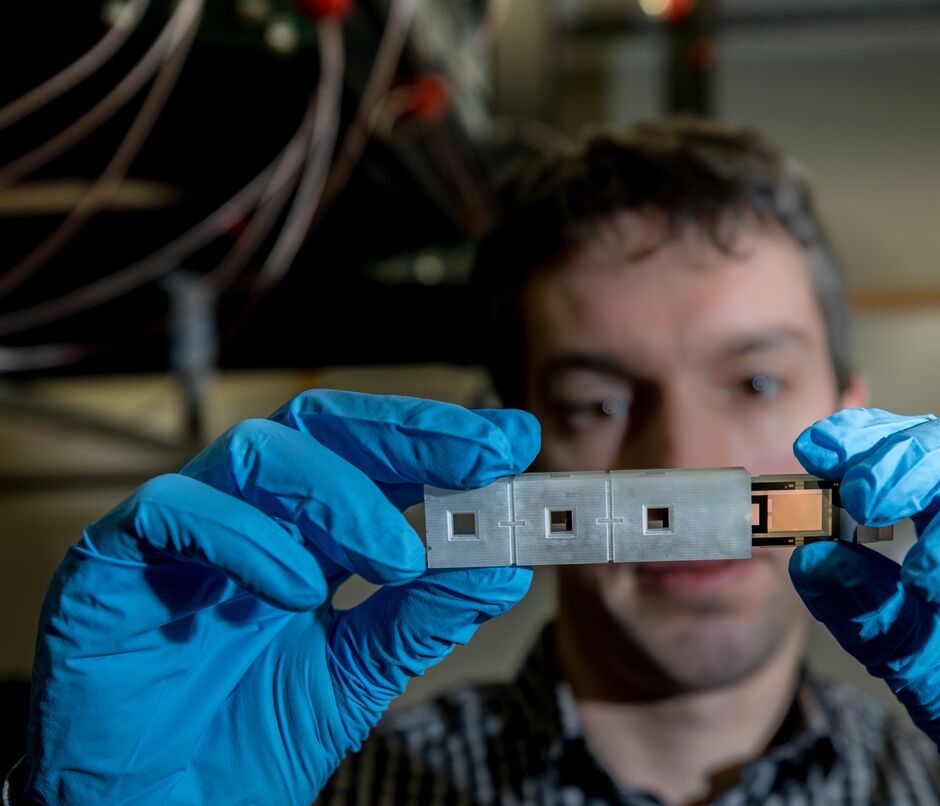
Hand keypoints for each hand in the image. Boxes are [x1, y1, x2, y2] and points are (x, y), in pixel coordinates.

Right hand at [26, 391, 538, 804]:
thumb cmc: (244, 741)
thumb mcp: (358, 674)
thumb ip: (424, 618)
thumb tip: (503, 565)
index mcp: (303, 535)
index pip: (373, 455)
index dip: (440, 439)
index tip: (512, 440)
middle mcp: (246, 516)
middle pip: (322, 427)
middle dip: (409, 434)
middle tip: (481, 456)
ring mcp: (181, 533)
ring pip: (257, 452)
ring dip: (341, 495)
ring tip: (396, 559)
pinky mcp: (110, 562)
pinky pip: (174, 510)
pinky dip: (245, 538)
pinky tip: (296, 591)